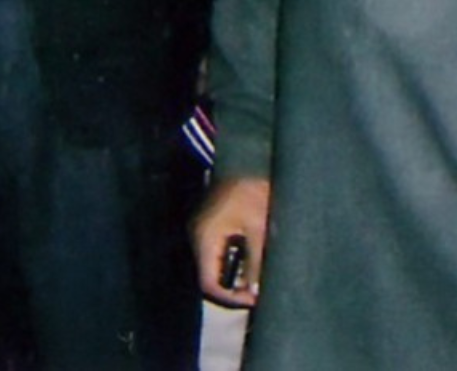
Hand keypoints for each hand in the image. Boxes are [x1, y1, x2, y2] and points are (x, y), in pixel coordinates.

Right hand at [191, 175, 270, 307]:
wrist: (248, 158)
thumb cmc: (252, 191)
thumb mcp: (259, 230)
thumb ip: (255, 263)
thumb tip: (254, 292)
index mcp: (205, 238)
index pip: (208, 283)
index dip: (231, 298)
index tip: (254, 299)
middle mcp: (198, 236)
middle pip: (208, 277)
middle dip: (231, 289)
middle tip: (256, 293)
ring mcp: (202, 230)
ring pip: (212, 266)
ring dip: (232, 277)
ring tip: (255, 281)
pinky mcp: (209, 225)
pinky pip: (216, 253)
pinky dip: (231, 263)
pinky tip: (249, 263)